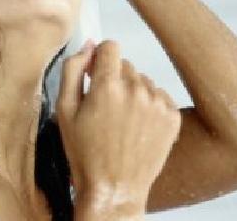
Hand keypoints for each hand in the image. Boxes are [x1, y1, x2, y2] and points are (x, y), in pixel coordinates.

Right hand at [56, 39, 181, 213]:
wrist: (114, 189)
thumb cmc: (86, 155)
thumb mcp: (65, 110)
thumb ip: (72, 70)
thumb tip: (87, 46)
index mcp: (107, 86)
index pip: (110, 46)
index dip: (100, 58)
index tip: (96, 73)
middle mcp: (136, 90)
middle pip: (126, 65)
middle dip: (114, 79)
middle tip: (104, 108)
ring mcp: (157, 104)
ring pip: (143, 81)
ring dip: (133, 93)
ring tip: (122, 122)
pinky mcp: (172, 117)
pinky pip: (160, 96)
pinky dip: (149, 106)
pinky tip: (137, 127)